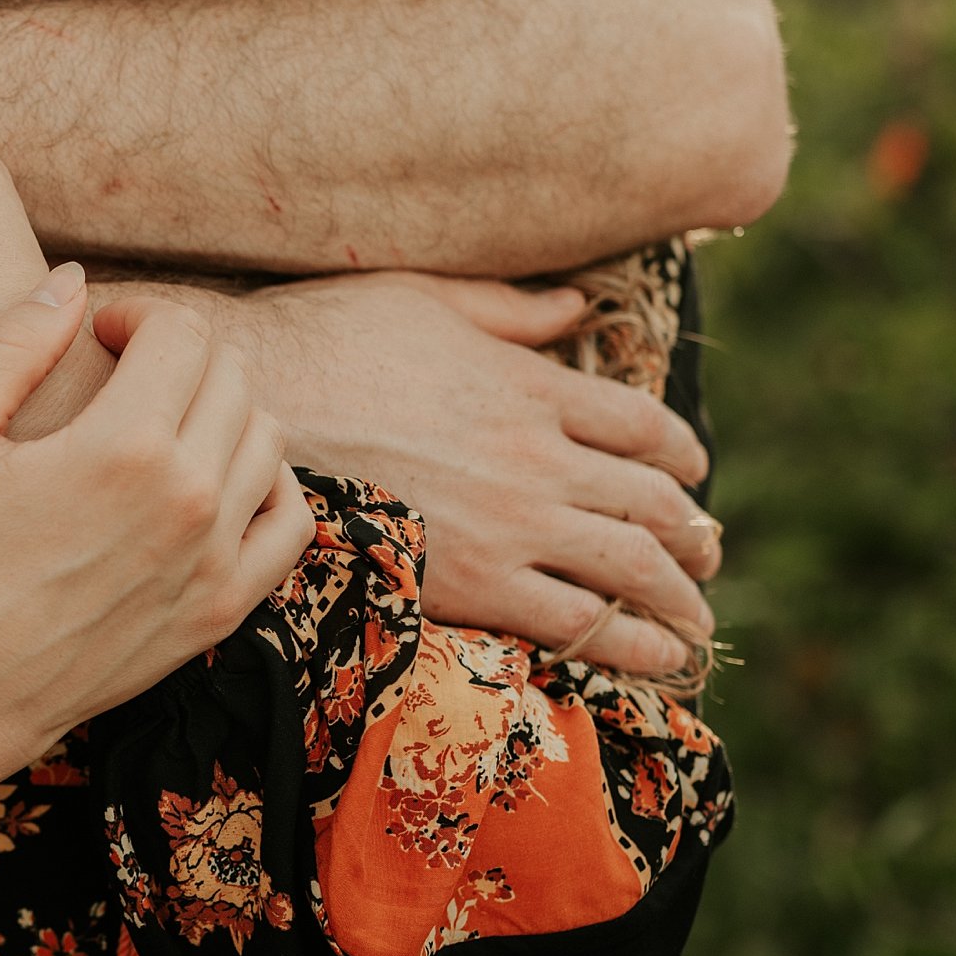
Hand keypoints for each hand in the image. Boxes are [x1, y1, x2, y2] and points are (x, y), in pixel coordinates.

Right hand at [0, 278, 316, 768]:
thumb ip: (10, 341)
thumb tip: (74, 280)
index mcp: (123, 445)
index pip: (180, 333)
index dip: (139, 313)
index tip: (101, 333)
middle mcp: (188, 498)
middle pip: (230, 374)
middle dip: (180, 353)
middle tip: (126, 370)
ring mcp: (215, 559)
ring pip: (266, 436)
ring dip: (221, 407)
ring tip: (164, 420)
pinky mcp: (223, 608)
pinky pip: (290, 520)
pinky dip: (269, 481)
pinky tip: (218, 477)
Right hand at [218, 271, 720, 675]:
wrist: (252, 413)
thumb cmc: (320, 341)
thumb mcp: (422, 299)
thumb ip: (508, 309)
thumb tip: (577, 305)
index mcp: (530, 385)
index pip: (644, 425)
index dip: (681, 455)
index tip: (690, 474)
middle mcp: (538, 455)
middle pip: (654, 503)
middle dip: (692, 535)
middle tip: (704, 554)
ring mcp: (512, 521)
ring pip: (634, 566)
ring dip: (679, 598)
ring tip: (694, 620)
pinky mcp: (477, 581)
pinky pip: (580, 621)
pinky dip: (632, 643)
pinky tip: (655, 656)